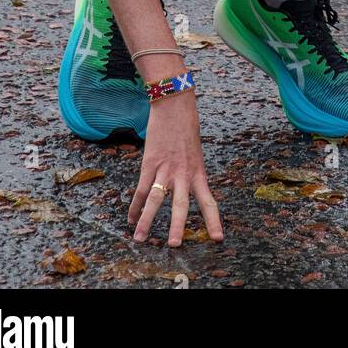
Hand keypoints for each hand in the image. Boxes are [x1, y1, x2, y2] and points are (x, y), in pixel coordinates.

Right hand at [127, 89, 222, 244]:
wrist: (174, 103)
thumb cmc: (187, 125)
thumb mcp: (195, 151)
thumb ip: (191, 171)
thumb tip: (185, 186)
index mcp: (198, 171)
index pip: (208, 200)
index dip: (213, 220)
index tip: (218, 239)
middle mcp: (183, 173)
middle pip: (181, 204)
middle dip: (178, 226)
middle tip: (175, 245)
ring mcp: (165, 168)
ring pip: (156, 200)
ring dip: (147, 221)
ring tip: (140, 239)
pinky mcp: (149, 163)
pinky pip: (141, 189)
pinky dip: (135, 206)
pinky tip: (130, 219)